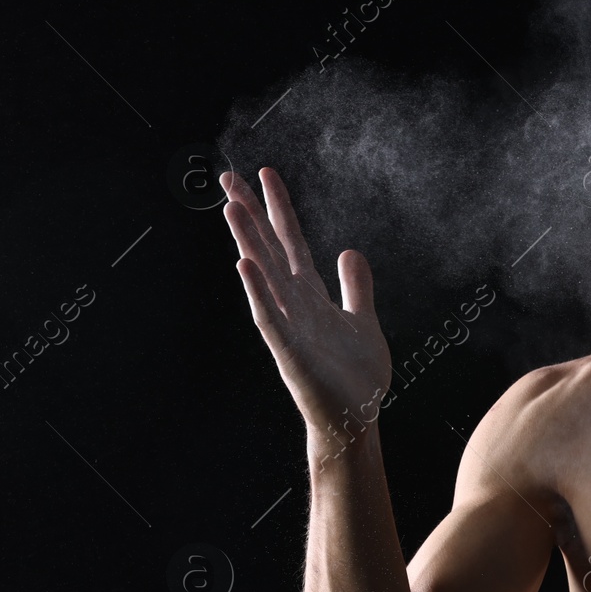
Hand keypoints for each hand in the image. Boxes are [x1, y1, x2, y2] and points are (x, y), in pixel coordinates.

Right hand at [221, 168, 391, 440]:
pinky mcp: (289, 351)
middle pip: (268, 249)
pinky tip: (244, 265)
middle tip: (228, 175)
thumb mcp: (362, 320)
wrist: (355, 418)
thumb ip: (355, 287)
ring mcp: (287, 326)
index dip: (279, 208)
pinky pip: (269, 316)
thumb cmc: (355, 375)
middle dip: (251, 213)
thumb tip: (349, 251)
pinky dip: (257, 291)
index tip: (265, 173)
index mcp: (310, 295)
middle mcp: (293, 304)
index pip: (291, 242)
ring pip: (263, 275)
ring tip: (231, 206)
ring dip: (247, 241)